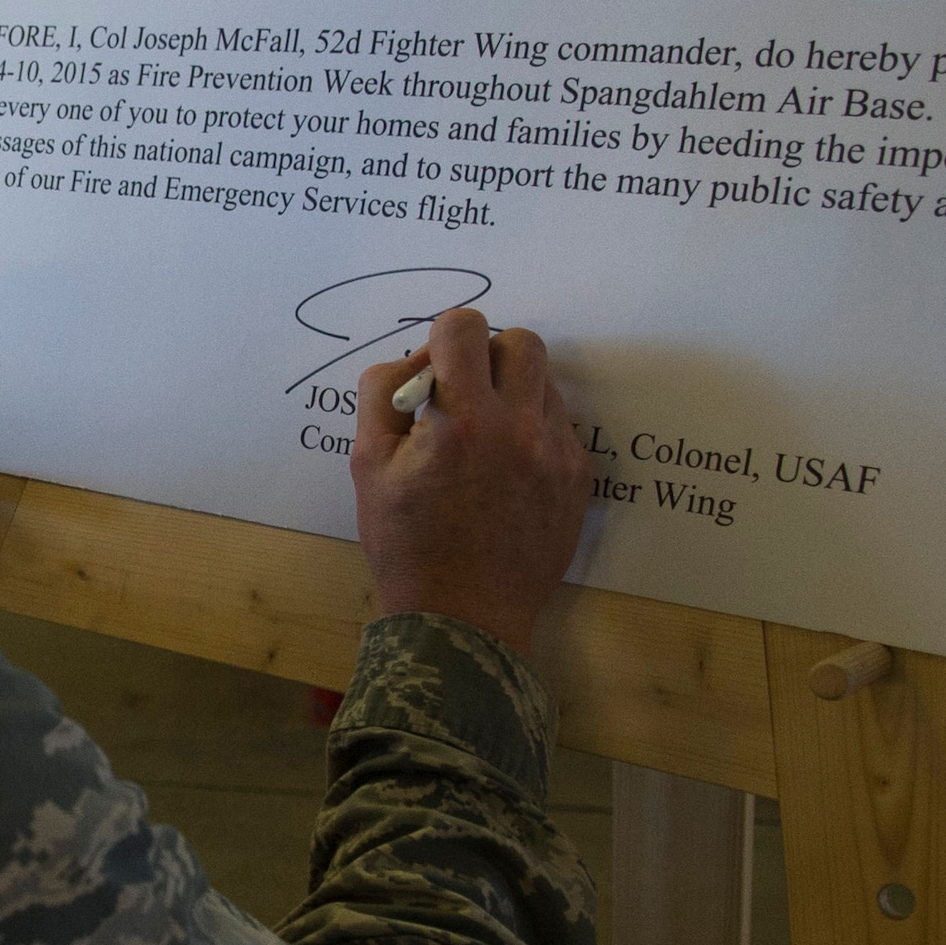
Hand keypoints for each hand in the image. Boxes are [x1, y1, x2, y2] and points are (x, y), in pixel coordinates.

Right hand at [350, 308, 591, 653]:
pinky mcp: (578, 479)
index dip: (441, 339)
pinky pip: (560, 426)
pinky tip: (508, 471)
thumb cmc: (406, 544)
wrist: (463, 618)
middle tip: (464, 394)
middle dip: (488, 355)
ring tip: (486, 438)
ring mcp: (556, 454)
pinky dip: (533, 432)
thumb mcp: (367, 465)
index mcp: (460, 419)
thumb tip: (416, 363)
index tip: (432, 375)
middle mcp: (517, 427)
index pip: (463, 326)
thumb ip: (384, 396)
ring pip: (545, 382)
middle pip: (521, 341)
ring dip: (513, 393)